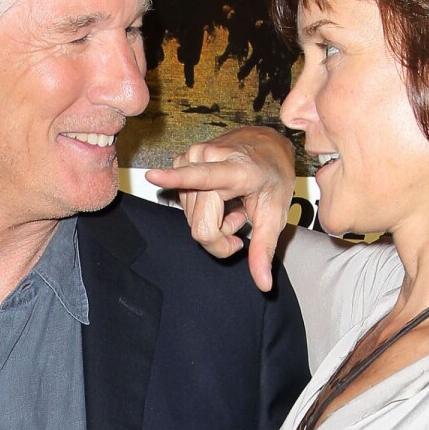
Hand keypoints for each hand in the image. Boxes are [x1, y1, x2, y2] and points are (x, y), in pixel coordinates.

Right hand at [146, 128, 296, 292]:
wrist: (266, 145)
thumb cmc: (272, 176)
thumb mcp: (276, 214)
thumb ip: (264, 250)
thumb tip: (263, 284)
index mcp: (237, 170)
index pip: (202, 178)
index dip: (174, 180)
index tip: (152, 176)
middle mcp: (210, 158)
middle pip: (200, 224)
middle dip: (219, 234)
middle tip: (240, 219)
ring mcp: (193, 156)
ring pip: (191, 216)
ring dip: (211, 220)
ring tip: (231, 204)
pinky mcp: (182, 159)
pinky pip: (183, 201)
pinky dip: (200, 208)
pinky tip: (217, 198)